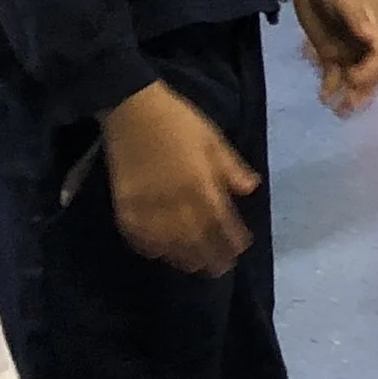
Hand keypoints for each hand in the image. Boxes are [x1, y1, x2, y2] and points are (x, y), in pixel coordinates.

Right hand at [97, 82, 257, 275]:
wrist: (131, 109)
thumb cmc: (178, 121)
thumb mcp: (213, 139)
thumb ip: (231, 168)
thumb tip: (251, 189)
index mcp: (202, 185)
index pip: (222, 222)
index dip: (232, 239)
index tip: (241, 249)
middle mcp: (177, 202)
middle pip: (197, 239)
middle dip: (211, 256)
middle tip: (221, 269)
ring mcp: (149, 206)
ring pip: (169, 243)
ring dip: (184, 258)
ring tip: (195, 266)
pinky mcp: (126, 206)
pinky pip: (139, 236)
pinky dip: (150, 248)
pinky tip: (158, 253)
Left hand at [286, 0, 377, 115]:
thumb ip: (356, 15)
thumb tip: (370, 38)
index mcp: (373, 28)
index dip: (370, 72)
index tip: (354, 79)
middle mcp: (363, 42)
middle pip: (369, 73)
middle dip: (362, 91)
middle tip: (348, 107)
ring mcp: (346, 47)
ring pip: (352, 77)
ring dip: (348, 94)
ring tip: (338, 110)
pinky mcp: (328, 50)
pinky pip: (333, 72)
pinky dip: (330, 85)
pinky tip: (324, 96)